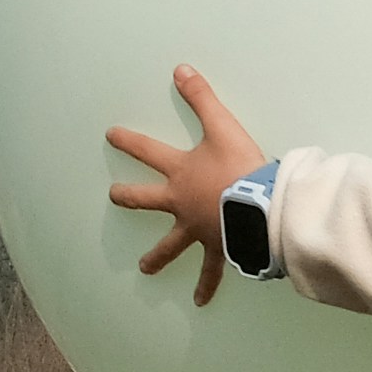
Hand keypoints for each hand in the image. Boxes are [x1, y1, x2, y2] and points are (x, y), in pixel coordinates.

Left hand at [110, 66, 269, 299]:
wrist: (260, 206)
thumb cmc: (241, 168)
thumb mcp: (222, 126)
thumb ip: (202, 98)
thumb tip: (181, 70)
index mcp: (181, 173)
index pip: (149, 152)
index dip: (130, 141)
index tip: (111, 134)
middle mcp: (182, 203)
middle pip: (147, 200)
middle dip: (129, 197)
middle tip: (113, 197)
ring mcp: (197, 228)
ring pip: (171, 244)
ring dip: (157, 256)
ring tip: (144, 270)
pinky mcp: (218, 247)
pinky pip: (211, 271)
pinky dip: (207, 286)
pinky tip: (200, 301)